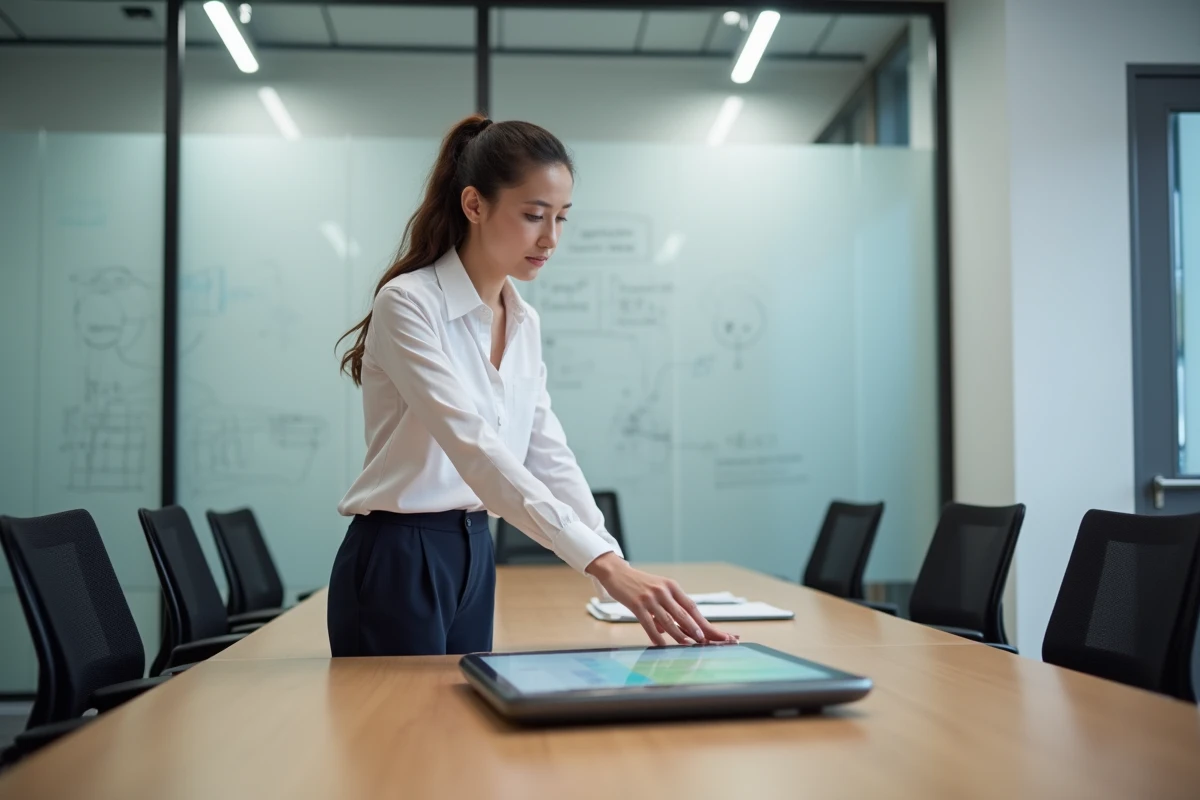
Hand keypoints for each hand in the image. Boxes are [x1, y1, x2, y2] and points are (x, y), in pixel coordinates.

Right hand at [586, 553, 739, 645]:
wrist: (616, 572)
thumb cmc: (638, 584)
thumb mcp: (656, 592)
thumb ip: (665, 610)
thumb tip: (666, 632)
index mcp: (671, 586)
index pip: (691, 606)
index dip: (703, 621)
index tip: (714, 632)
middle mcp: (663, 591)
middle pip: (684, 614)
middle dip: (697, 629)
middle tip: (707, 642)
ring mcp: (650, 597)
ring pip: (668, 620)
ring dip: (679, 634)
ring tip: (688, 644)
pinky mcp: (636, 604)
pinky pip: (649, 623)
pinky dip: (656, 636)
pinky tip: (661, 645)